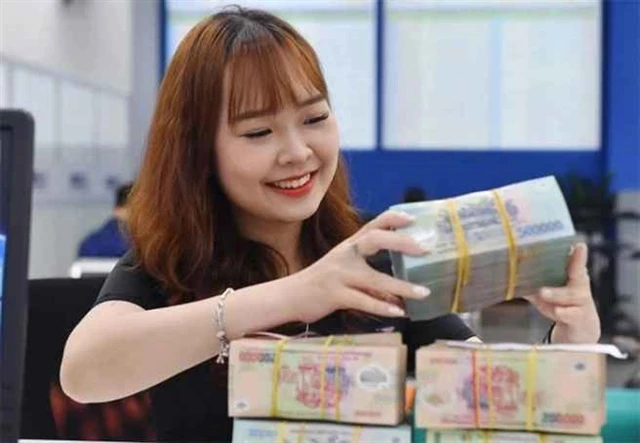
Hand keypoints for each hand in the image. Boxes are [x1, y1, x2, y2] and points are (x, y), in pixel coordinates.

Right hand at [288, 210, 430, 323]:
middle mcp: (345, 255)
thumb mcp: (343, 271)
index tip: (413, 219)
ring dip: (401, 287)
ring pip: (375, 279)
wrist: (289, 296)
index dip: (393, 219)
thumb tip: (399, 295)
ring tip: (422, 293)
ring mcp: (339, 275)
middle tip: (425, 250)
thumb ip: (370, 278)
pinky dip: (383, 308)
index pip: (373, 225)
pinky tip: (399, 312)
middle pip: (375, 240)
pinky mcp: (334, 295)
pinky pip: (363, 301)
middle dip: (401, 243)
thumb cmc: (320, 283)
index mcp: (349, 246)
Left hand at [524, 242, 600, 343]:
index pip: (575, 262)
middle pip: (577, 275)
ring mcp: (580, 303)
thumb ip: (531, 283)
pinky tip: (557, 311)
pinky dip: (562, 312)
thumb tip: (508, 274)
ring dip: (556, 293)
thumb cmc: (559, 303)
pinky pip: (570, 314)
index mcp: (573, 276)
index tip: (578, 245)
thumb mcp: (545, 292)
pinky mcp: (577, 318)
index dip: (577, 254)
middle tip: (560, 263)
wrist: (579, 326)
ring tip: (543, 292)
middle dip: (574, 265)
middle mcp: (580, 287)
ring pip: (569, 295)